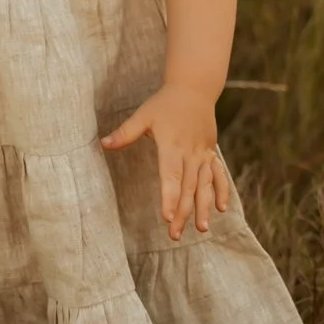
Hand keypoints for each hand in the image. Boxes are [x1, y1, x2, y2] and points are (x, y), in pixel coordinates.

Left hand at [100, 80, 228, 241]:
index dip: (170, 197)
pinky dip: (220, 191)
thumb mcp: (143, 115)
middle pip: (187, 187)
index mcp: (172, 145)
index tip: (168, 217)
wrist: (194, 88)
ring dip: (203, 207)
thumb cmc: (164, 103)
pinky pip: (218, 175)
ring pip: (204, 184)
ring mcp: (203, 153)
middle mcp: (190, 152)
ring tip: (201, 229)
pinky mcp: (211, 152)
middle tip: (176, 235)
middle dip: (183, 212)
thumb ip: (125, 132)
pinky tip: (220, 209)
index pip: (171, 176)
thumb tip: (103, 143)